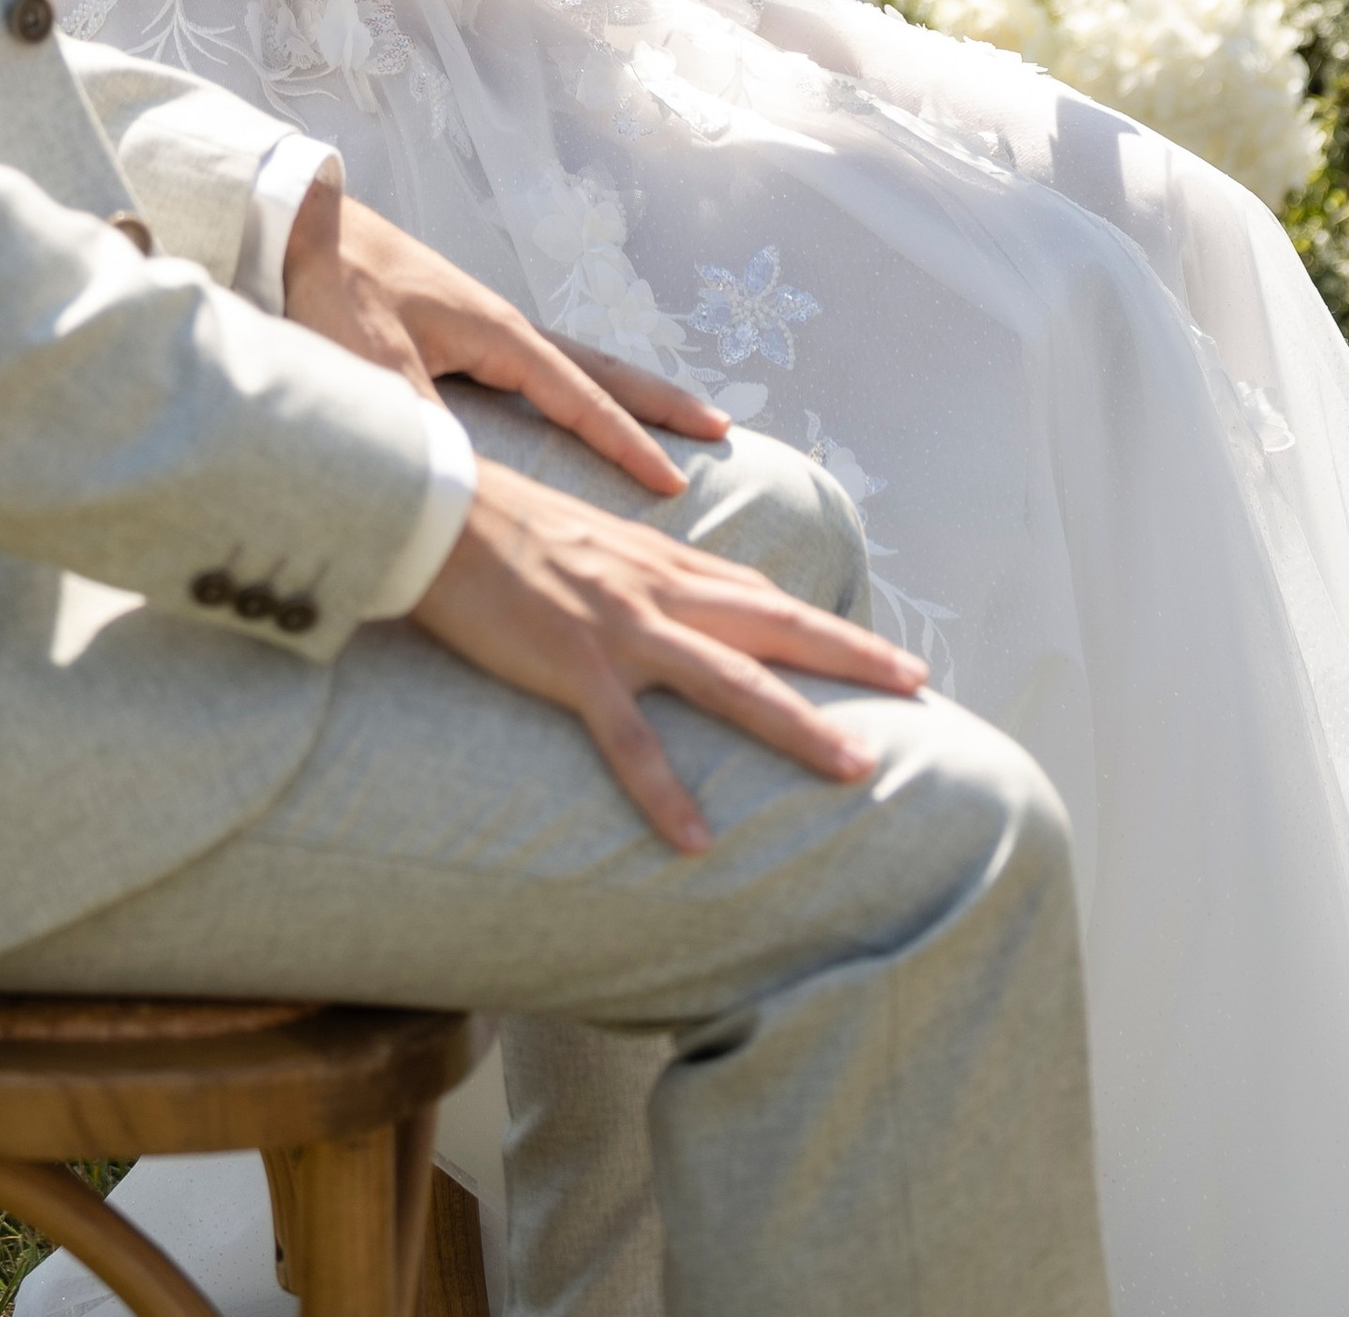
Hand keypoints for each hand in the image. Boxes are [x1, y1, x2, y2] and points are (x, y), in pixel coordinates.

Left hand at [282, 180, 722, 500]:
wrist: (296, 223)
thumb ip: (422, 430)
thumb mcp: (375, 368)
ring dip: (627, 389)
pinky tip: (574, 401)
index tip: (674, 486)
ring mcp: (483, 321)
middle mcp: (504, 324)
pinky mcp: (457, 326)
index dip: (626, 445)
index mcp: (496, 334)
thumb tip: (465, 490)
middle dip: (660, 401)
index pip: (579, 399)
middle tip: (721, 426)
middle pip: (601, 368)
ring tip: (673, 414)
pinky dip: (580, 385)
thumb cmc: (332, 290)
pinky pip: (542, 363)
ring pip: (576, 362)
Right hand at [412, 457, 924, 846]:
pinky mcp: (570, 662)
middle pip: (774, 625)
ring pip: (730, 680)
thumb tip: (667, 596)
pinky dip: (665, 790)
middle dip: (851, 657)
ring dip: (797, 726)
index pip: (760, 596)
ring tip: (856, 770)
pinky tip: (698, 840)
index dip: (823, 626)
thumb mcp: (581, 537)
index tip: (884, 654)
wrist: (429, 508)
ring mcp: (618, 625)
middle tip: (919, 687)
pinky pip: (629, 739)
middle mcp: (654, 587)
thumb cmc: (493, 524)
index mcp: (656, 559)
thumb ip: (630, 569)